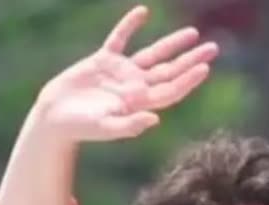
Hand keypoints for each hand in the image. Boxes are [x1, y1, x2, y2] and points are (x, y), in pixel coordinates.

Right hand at [33, 5, 218, 141]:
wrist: (54, 117)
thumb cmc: (80, 128)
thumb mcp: (104, 127)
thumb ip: (128, 125)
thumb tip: (154, 120)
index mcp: (139, 102)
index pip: (170, 90)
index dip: (188, 79)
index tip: (205, 67)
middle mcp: (134, 86)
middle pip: (169, 71)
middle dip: (190, 60)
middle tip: (213, 48)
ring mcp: (120, 73)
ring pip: (152, 55)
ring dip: (172, 44)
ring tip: (192, 33)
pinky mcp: (102, 61)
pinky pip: (119, 39)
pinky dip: (130, 26)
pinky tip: (143, 12)